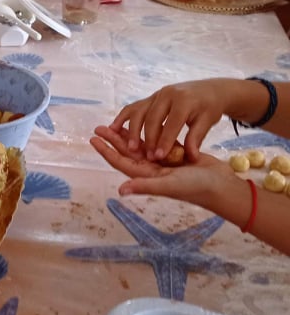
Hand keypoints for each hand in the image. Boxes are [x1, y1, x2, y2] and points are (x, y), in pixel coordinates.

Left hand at [91, 124, 232, 203]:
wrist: (222, 186)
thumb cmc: (196, 188)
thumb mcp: (169, 185)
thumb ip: (145, 186)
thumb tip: (121, 190)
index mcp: (147, 176)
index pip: (120, 162)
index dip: (106, 151)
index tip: (93, 139)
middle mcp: (151, 170)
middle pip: (127, 152)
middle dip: (113, 140)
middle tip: (98, 127)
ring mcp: (163, 164)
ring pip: (141, 146)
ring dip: (128, 136)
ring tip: (116, 124)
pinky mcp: (175, 156)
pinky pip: (157, 142)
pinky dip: (148, 133)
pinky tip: (142, 124)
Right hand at [107, 81, 230, 162]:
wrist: (209, 89)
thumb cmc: (210, 107)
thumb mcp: (207, 121)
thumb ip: (196, 138)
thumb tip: (190, 157)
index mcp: (184, 100)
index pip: (171, 124)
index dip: (164, 141)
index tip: (158, 157)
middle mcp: (167, 95)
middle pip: (152, 118)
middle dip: (147, 138)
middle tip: (144, 156)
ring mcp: (156, 94)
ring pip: (139, 112)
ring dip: (132, 130)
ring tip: (129, 147)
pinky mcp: (150, 97)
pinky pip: (133, 107)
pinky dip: (123, 118)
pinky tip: (114, 129)